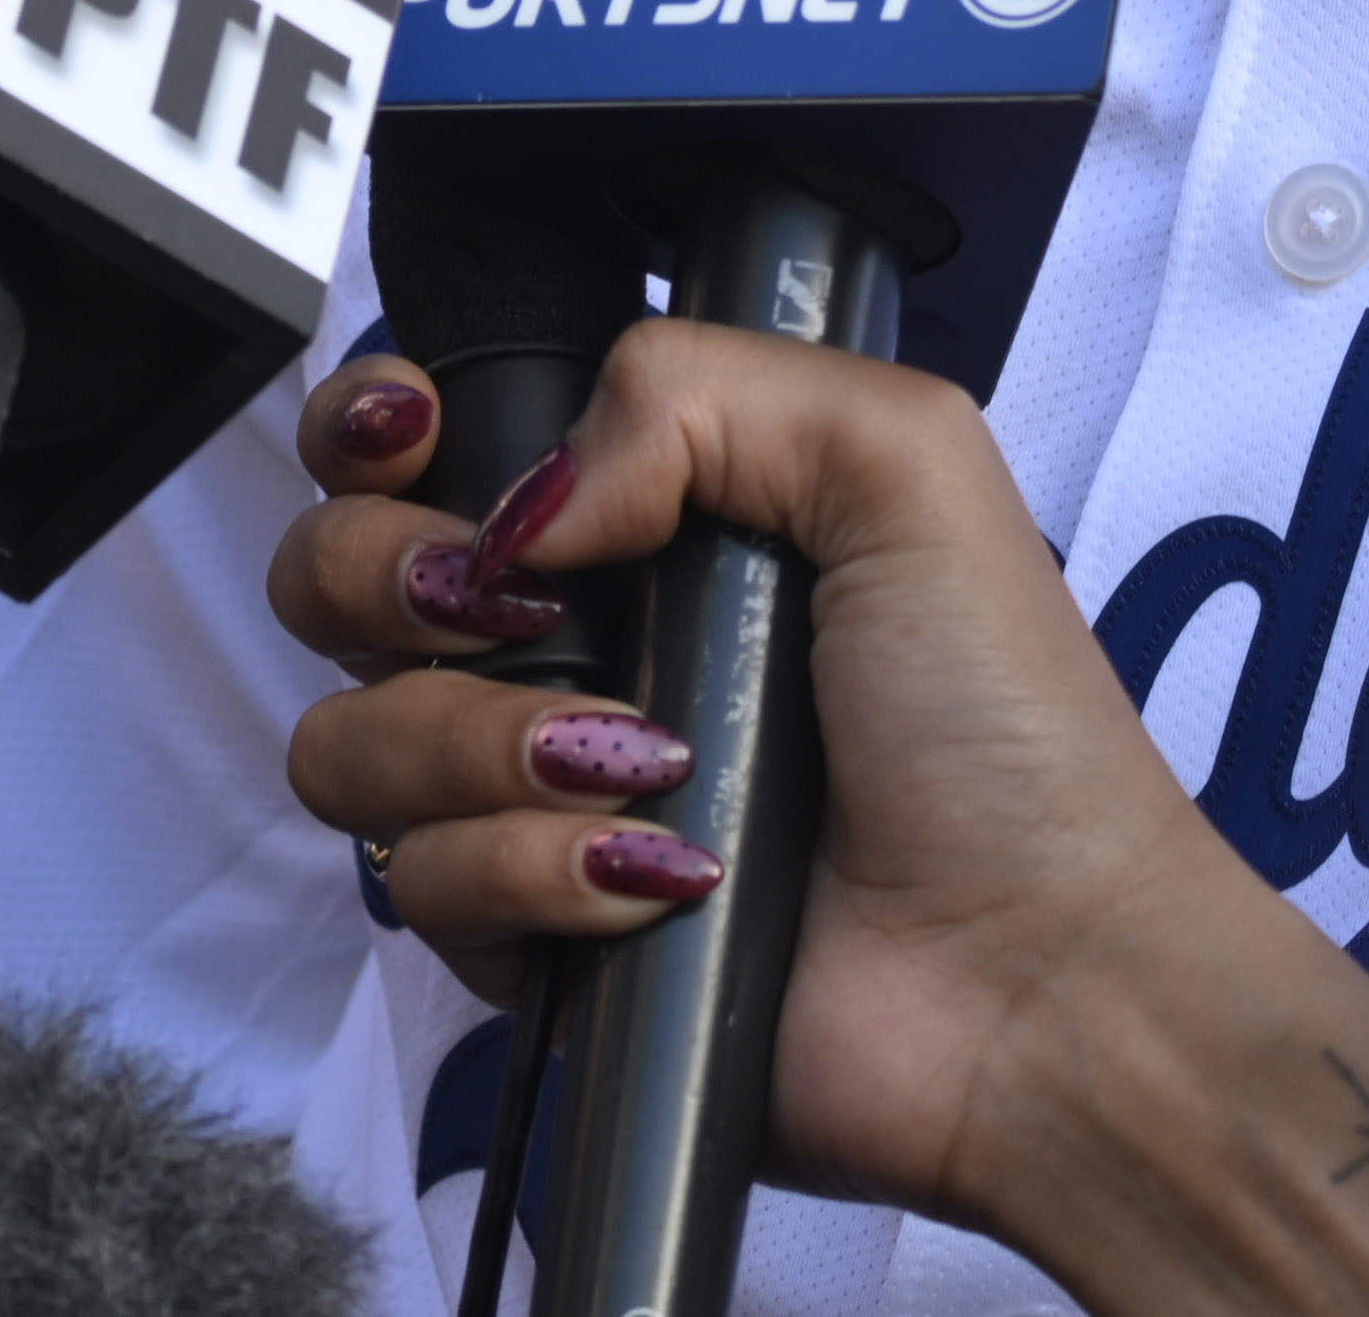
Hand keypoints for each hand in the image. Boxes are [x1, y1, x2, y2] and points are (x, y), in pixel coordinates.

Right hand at [279, 325, 1368, 1316]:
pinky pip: (423, 890)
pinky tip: (658, 886)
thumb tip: (523, 502)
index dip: (370, 427)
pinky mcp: (529, 939)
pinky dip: (532, 876)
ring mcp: (532, 798)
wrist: (1039, 978)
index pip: (416, 436)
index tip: (415, 440)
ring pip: (349, 743)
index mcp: (645, 511)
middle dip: (390, 579)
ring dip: (478, 745)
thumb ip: (696, 390)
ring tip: (644, 767)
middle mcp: (567, 643)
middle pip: (330, 577)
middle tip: (521, 608)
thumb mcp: (903, 462)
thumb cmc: (1005, 728)